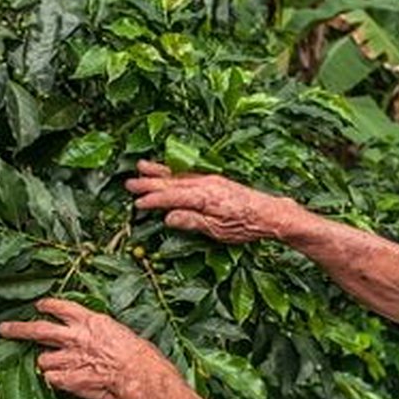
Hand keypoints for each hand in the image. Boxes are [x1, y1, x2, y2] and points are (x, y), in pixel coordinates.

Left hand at [0, 298, 175, 398]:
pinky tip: (61, 380)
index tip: (39, 305)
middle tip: (3, 329)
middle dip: (18, 329)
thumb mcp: (119, 333)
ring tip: (50, 365)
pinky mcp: (69, 378)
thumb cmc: (140, 355)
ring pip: (42, 359)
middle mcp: (76, 336)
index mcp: (91, 321)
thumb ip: (99, 333)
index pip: (62, 307)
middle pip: (39, 329)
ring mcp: (70, 358)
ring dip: (45, 362)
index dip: (48, 306)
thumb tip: (91, 337)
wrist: (141, 374)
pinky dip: (54, 379)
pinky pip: (52, 378)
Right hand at [124, 160, 296, 243]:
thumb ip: (192, 222)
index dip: (153, 201)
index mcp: (203, 197)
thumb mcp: (218, 230)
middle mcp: (205, 184)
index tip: (137, 203)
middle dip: (150, 183)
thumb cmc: (246, 225)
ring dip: (160, 172)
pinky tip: (169, 172)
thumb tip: (168, 218)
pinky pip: (190, 175)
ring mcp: (211, 180)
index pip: (171, 197)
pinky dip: (176, 173)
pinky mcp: (216, 181)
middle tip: (129, 183)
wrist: (270, 213)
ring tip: (142, 167)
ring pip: (179, 176)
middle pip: (171, 183)